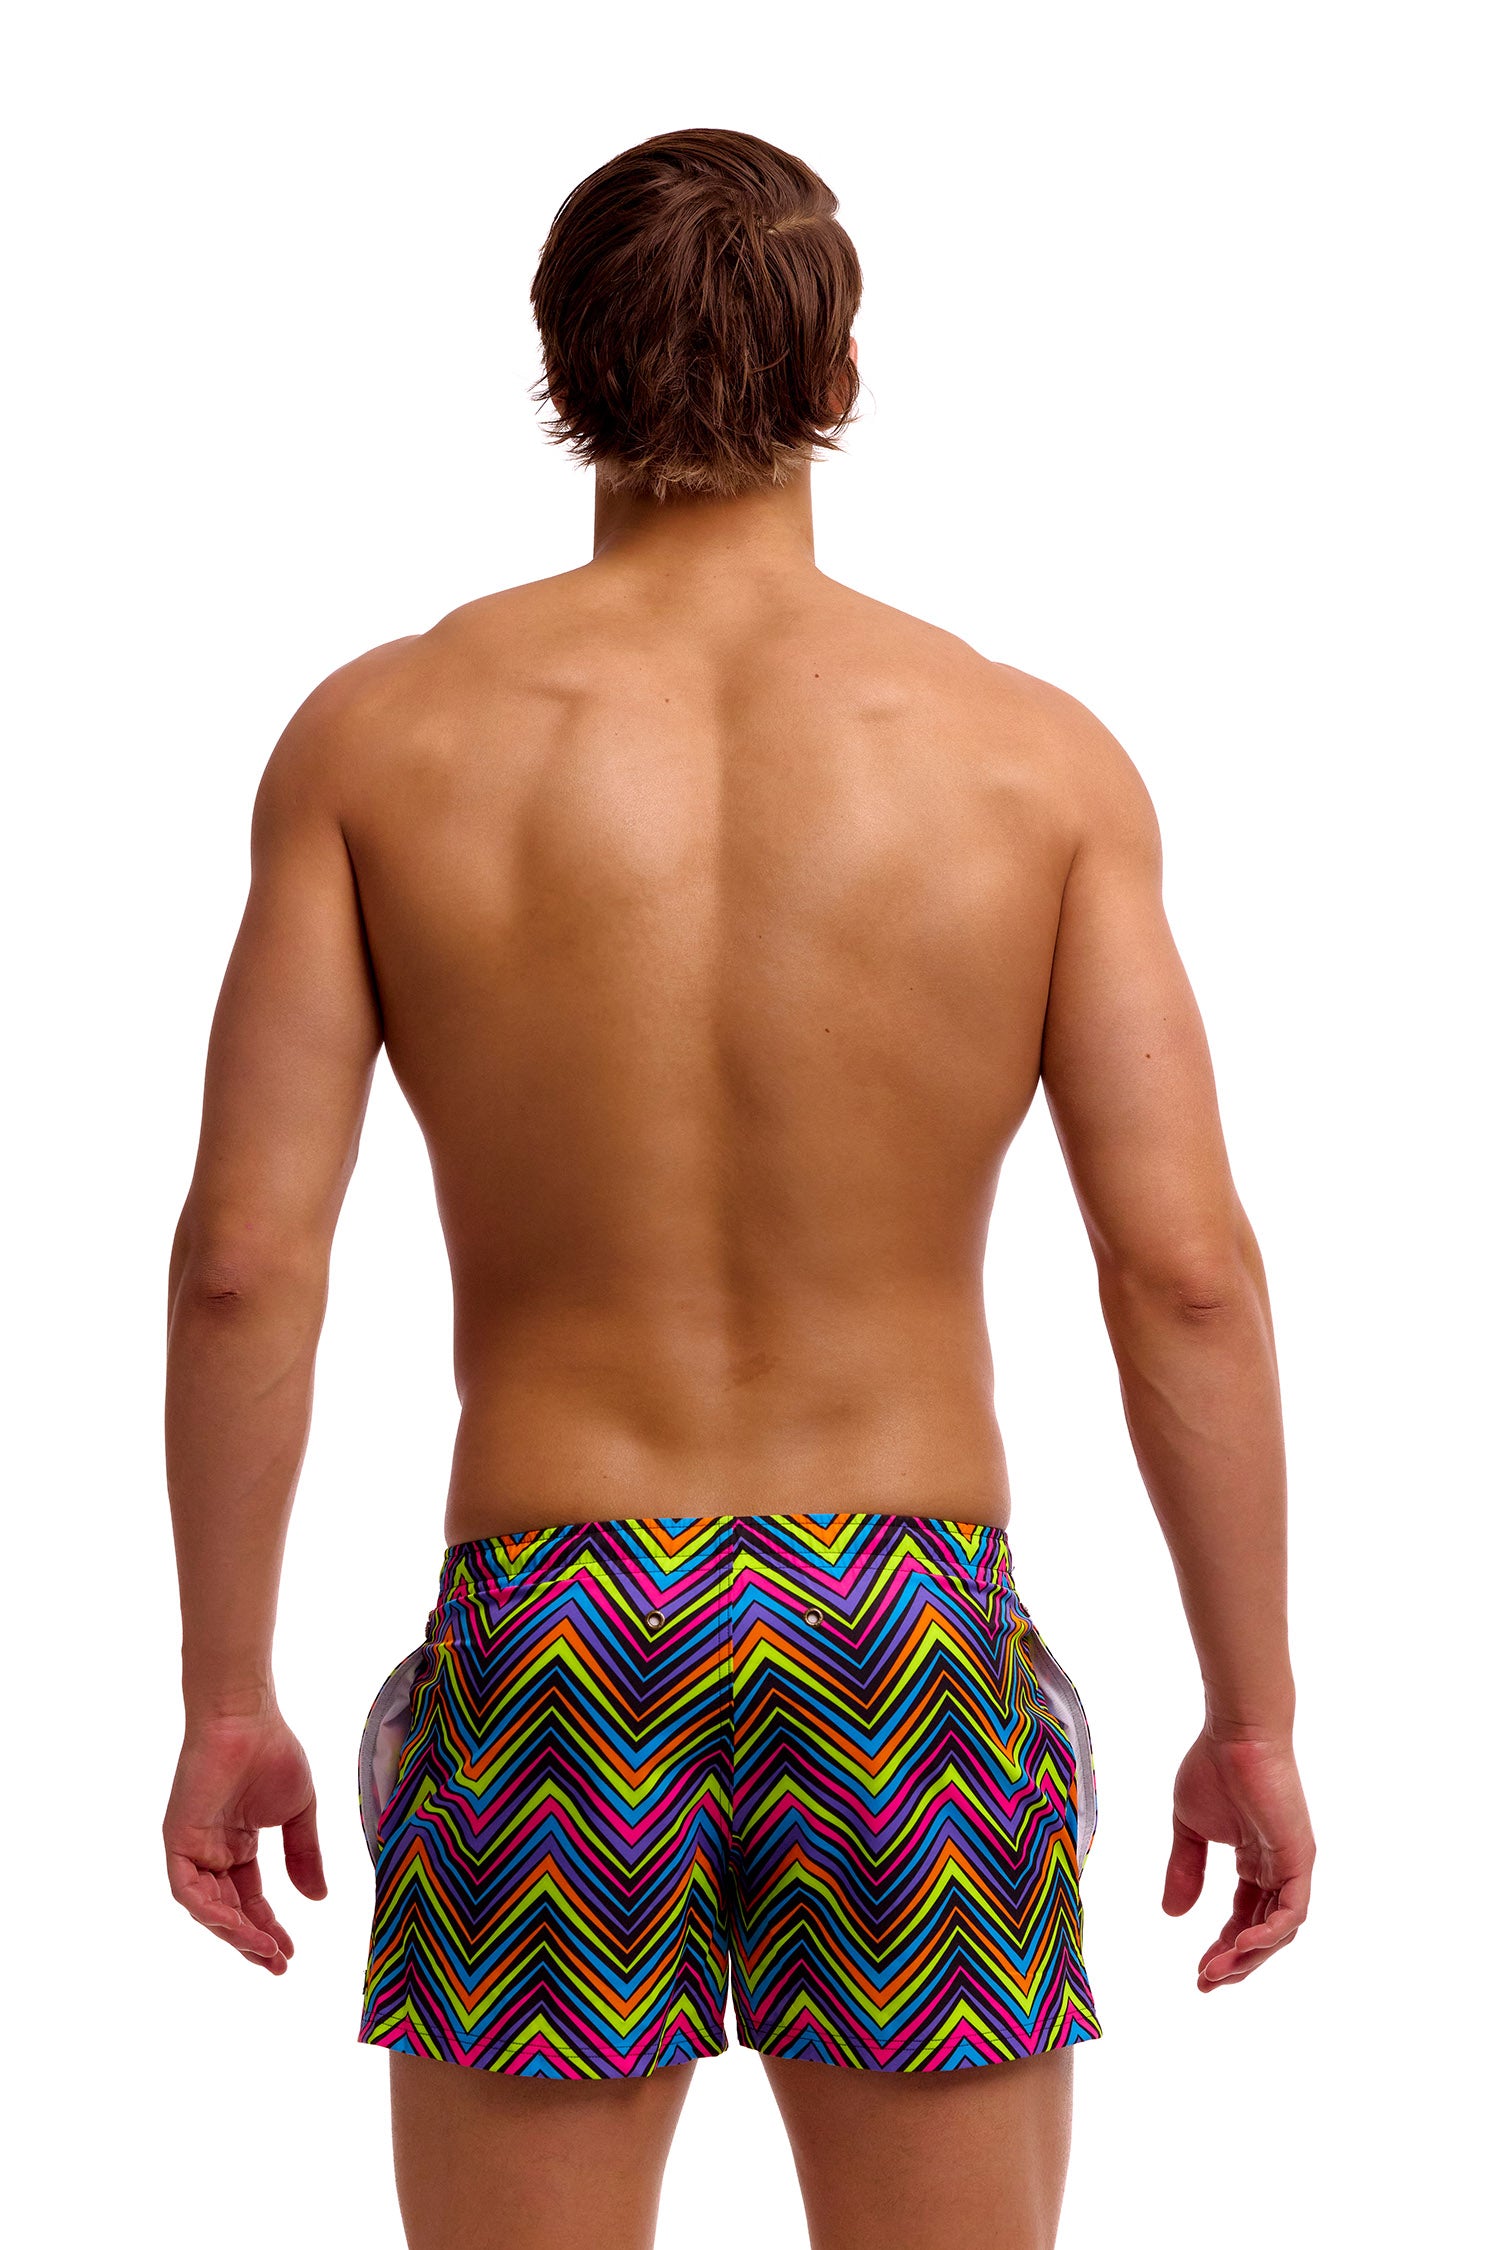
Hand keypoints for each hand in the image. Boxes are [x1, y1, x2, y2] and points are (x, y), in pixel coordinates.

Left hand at [164, 1712, 326, 1973]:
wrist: (248, 1719)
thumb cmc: (273, 1753)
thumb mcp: (298, 1813)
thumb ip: (305, 1856)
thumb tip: (318, 1899)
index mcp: (238, 1846)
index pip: (250, 1899)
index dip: (268, 1928)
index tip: (289, 1953)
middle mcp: (212, 1853)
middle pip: (229, 1910)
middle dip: (252, 1940)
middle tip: (278, 1964)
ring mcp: (193, 1848)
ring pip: (207, 1908)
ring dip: (234, 1933)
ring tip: (265, 1950)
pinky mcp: (178, 1841)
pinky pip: (189, 1890)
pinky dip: (211, 1913)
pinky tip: (238, 1927)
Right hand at [1163, 1729, 1313, 1990]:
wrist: (1236, 1734)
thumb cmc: (1214, 1768)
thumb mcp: (1190, 1829)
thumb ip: (1184, 1870)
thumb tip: (1172, 1916)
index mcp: (1255, 1861)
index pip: (1244, 1917)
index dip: (1223, 1947)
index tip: (1198, 1972)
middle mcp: (1277, 1869)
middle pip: (1262, 1932)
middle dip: (1235, 1963)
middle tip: (1205, 1983)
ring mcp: (1292, 1865)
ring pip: (1278, 1931)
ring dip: (1248, 1957)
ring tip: (1215, 1972)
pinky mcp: (1299, 1859)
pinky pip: (1291, 1912)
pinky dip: (1267, 1935)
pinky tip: (1238, 1947)